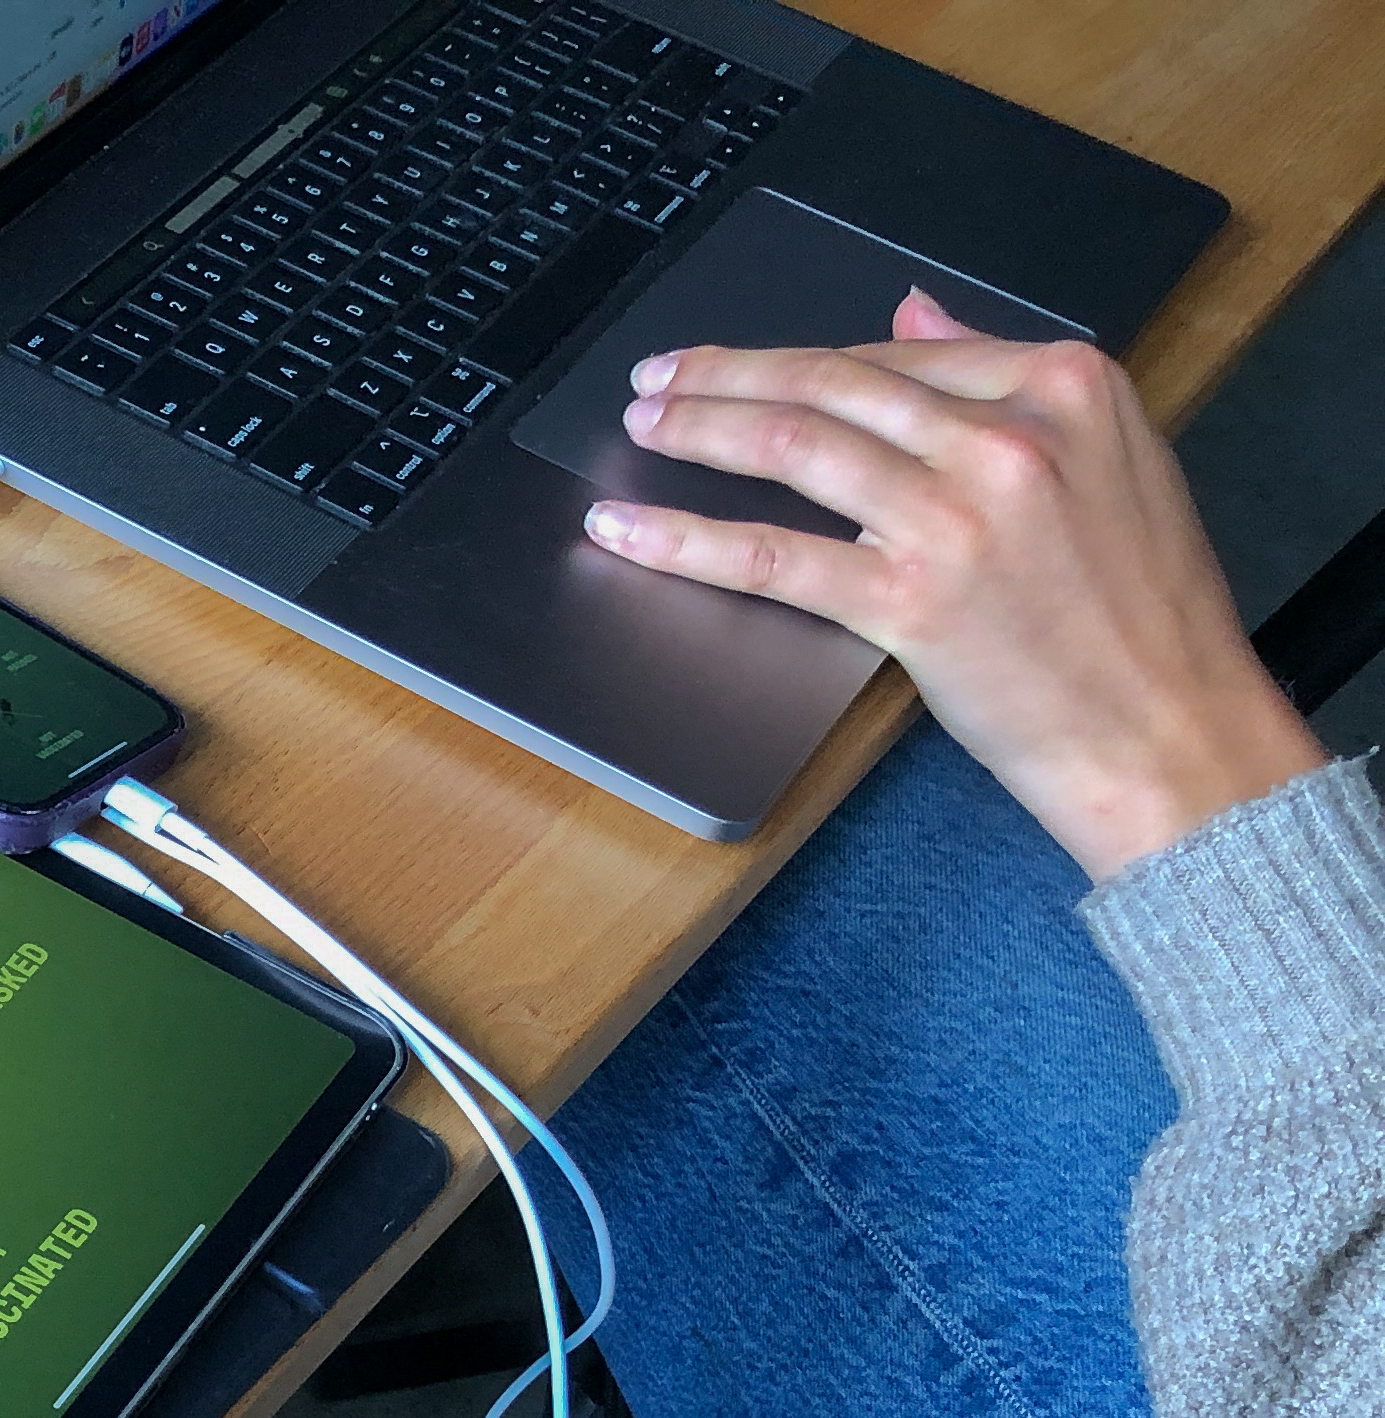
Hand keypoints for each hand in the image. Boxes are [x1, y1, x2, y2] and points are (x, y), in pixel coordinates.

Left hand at [581, 290, 1324, 878]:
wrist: (1169, 728)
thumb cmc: (1142, 611)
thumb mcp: (1110, 458)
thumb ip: (1004, 379)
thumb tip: (913, 309)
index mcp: (1066, 387)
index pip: (896, 355)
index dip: (799, 356)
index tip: (740, 359)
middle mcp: (1010, 439)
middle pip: (833, 385)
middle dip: (727, 374)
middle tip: (659, 378)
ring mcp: (959, 518)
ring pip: (794, 446)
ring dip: (699, 429)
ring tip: (643, 427)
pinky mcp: (913, 601)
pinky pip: (773, 557)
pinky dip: (685, 538)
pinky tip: (628, 530)